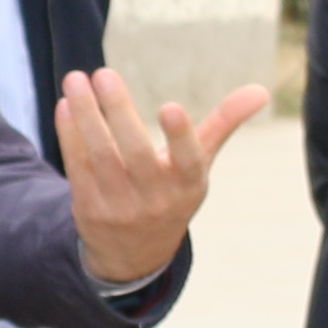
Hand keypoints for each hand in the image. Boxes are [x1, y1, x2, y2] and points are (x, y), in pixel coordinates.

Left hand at [59, 70, 273, 287]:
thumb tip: (261, 91)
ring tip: (76, 80)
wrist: (135, 254)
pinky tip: (66, 106)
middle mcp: (156, 198)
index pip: (188, 160)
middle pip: (135, 152)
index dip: (180, 136)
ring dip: (86, 116)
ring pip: (100, 156)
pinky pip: (77, 168)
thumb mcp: (200, 164)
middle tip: (104, 74)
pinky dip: (70, 136)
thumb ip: (225, 124)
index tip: (171, 107)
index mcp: (188, 184)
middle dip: (119, 111)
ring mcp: (120, 206)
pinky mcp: (89, 208)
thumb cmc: (172, 192)